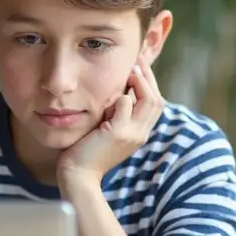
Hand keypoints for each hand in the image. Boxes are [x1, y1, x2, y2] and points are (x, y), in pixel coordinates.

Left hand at [57, 56, 164, 191]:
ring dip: (141, 81)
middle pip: (158, 100)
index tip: (139, 67)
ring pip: (150, 100)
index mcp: (139, 133)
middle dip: (149, 77)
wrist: (78, 174)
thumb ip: (115, 114)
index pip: (156, 104)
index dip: (150, 84)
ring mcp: (131, 134)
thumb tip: (119, 93)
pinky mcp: (117, 133)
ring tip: (131, 69)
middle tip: (137, 61)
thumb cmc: (86, 152)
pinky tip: (113, 91)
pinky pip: (126, 105)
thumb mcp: (107, 130)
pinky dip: (122, 94)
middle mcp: (140, 134)